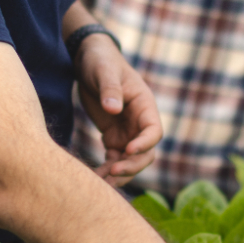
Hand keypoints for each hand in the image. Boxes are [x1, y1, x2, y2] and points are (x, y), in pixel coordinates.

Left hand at [74, 34, 161, 186]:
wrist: (88, 61)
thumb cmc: (101, 61)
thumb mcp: (104, 71)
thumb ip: (110, 90)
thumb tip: (114, 109)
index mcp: (144, 106)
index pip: (154, 131)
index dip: (144, 144)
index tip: (127, 150)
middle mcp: (139, 123)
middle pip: (145, 153)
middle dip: (131, 166)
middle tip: (111, 172)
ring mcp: (127, 133)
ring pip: (130, 161)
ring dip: (119, 174)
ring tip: (100, 181)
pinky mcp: (113, 138)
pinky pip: (114, 160)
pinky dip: (106, 170)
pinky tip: (94, 177)